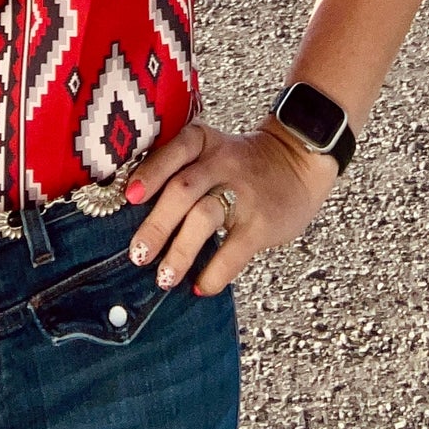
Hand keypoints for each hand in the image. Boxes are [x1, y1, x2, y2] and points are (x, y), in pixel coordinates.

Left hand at [124, 117, 339, 296]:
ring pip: (204, 219)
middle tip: (137, 254)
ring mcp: (243, 193)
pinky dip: (215, 272)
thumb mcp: (211, 148)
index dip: (150, 173)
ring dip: (180, 252)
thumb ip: (180, 166)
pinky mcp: (262, 224)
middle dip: (156, 225)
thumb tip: (134, 207)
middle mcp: (222, 163)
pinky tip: (200, 286)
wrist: (298, 160)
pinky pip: (234, 251)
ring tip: (163, 278)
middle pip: (182, 190)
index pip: (174, 151)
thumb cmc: (240, 161)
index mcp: (203, 141)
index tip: (129, 198)